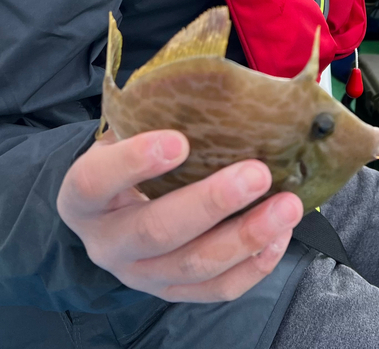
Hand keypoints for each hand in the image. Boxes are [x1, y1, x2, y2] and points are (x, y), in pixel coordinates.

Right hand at [57, 130, 302, 302]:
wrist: (116, 214)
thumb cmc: (129, 164)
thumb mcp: (127, 137)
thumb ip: (153, 121)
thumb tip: (218, 93)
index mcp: (83, 199)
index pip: (95, 183)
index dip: (133, 163)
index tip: (179, 140)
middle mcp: (107, 244)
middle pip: (156, 231)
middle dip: (211, 202)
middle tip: (257, 174)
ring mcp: (141, 275)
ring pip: (195, 265)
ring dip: (246, 236)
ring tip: (286, 206)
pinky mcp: (174, 292)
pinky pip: (217, 290)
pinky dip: (255, 265)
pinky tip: (278, 234)